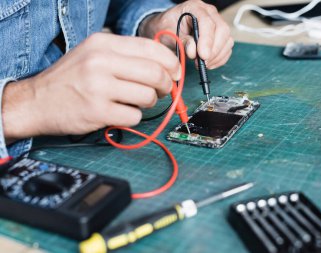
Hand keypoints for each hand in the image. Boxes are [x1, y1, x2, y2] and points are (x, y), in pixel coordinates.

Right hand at [2, 33, 180, 141]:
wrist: (36, 102)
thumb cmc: (70, 79)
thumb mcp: (93, 54)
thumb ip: (126, 56)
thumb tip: (164, 66)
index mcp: (103, 44)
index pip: (151, 48)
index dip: (171, 62)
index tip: (175, 72)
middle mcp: (101, 62)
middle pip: (155, 73)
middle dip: (166, 85)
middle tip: (162, 91)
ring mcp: (99, 87)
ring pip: (148, 96)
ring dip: (148, 103)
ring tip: (134, 102)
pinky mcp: (98, 111)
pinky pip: (134, 116)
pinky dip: (133, 117)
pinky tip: (120, 113)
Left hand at [138, 0, 233, 69]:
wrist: (167, 28)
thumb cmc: (166, 28)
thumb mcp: (168, 33)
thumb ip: (181, 41)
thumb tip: (193, 51)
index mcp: (195, 7)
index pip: (207, 22)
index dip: (207, 40)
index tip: (203, 56)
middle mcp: (209, 13)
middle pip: (222, 30)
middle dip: (214, 50)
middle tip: (202, 63)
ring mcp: (217, 24)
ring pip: (227, 40)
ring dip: (217, 56)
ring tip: (203, 64)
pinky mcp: (220, 36)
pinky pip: (227, 49)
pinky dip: (219, 59)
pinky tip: (208, 64)